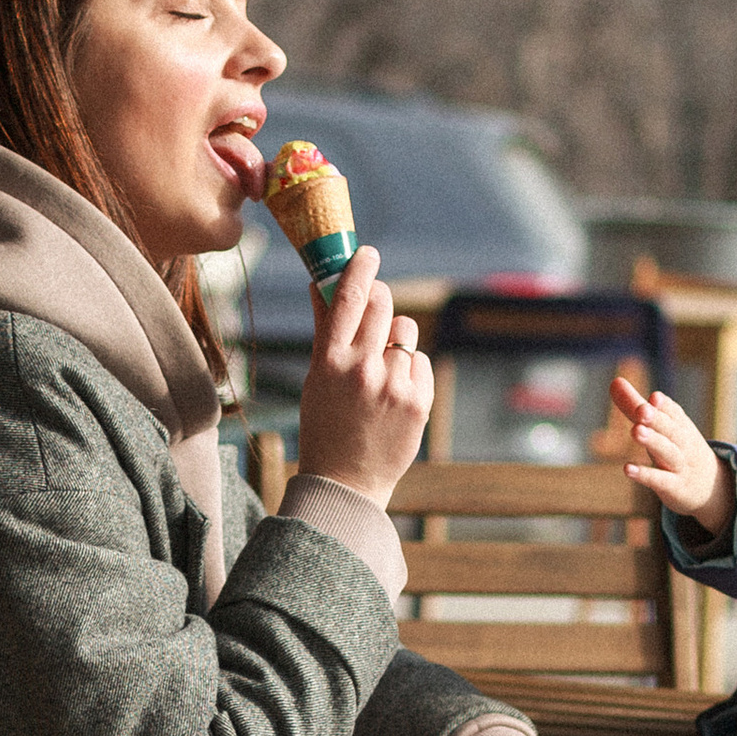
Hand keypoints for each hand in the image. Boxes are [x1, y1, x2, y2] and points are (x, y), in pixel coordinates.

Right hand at [296, 246, 433, 505]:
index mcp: (330, 361)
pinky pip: (420, 361)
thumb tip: (323, 284)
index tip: (367, 253)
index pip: (349, 297)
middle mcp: (363, 369)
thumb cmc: (325, 425)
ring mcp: (394, 386)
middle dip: (381, 296)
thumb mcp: (316, 377)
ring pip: (405, 332)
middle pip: (384, 304)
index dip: (360, 268)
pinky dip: (410, 369)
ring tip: (381, 368)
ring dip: (395, 339)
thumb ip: (325, 330)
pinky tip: (394, 392)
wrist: (346, 482)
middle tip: (376, 303)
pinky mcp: (419, 401)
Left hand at [612, 375, 731, 537]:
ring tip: (635, 431)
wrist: (710, 487)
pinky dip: (645, 475)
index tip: (654, 397)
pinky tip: (627, 468)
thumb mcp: (659, 428)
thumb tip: (614, 381)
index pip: (674, 413)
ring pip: (668, 452)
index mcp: (681, 426)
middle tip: (641, 410)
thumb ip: (634, 405)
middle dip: (657, 419)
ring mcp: (680, 466)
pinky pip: (660, 480)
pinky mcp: (674, 487)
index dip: (664, 406)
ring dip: (653, 441)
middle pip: (671, 430)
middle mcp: (683, 444)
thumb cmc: (678, 449)